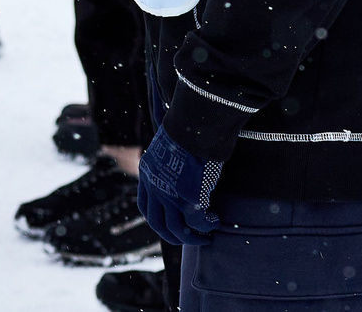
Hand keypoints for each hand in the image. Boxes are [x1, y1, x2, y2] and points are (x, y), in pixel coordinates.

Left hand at [136, 129, 222, 246]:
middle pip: (158, 223)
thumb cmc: (188, 126)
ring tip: (206, 237)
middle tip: (187, 239)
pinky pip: (199, 222)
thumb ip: (172, 159)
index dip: (157, 219)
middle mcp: (154, 187)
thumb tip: (182, 161)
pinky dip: (208, 226)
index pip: (145, 205)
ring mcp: (170, 195)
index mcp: (147, 172)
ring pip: (177, 230)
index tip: (169, 224)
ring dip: (193, 237)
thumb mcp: (171, 144)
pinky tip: (216, 222)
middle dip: (173, 236)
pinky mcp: (189, 199)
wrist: (195, 122)